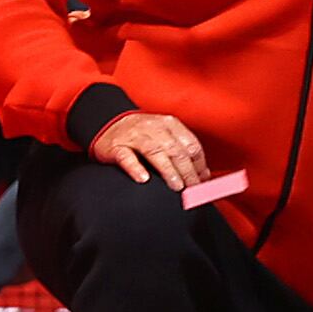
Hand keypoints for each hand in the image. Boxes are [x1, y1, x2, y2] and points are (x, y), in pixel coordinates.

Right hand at [93, 108, 209, 188]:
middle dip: (187, 171)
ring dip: (168, 171)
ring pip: (155, 152)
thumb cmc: (142, 134)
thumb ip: (183, 151)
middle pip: (176, 150)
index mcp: (170, 124)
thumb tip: (204, 174)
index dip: (199, 165)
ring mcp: (134, 136)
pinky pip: (126, 157)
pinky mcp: (115, 146)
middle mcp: (153, 128)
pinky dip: (136, 168)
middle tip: (193, 188)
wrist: (108, 123)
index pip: (191, 145)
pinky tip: (144, 179)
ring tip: (176, 186)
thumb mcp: (165, 136)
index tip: (203, 181)